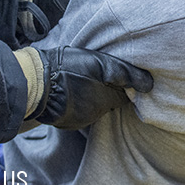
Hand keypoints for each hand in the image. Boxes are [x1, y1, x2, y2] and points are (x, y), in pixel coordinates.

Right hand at [27, 46, 153, 128]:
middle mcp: (95, 114)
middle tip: (101, 77)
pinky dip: (80, 102)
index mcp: (106, 99)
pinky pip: (79, 112)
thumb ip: (127, 74)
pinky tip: (73, 90)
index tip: (122, 78)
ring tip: (85, 81)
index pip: (126, 97)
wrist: (35, 80)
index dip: (125, 87)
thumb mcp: (102, 63)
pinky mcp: (66, 121)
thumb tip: (149, 85)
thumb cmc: (69, 67)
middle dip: (109, 92)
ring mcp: (79, 119)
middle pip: (110, 102)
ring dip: (93, 96)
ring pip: (94, 107)